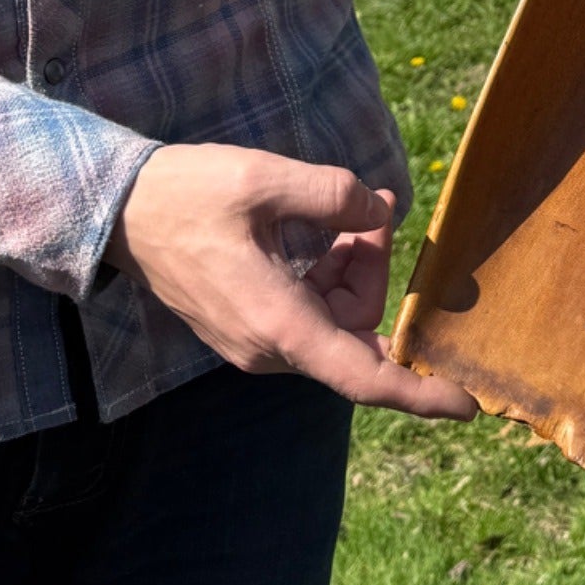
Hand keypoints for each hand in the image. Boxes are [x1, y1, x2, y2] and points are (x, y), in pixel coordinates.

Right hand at [106, 143, 475, 419]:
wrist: (115, 211)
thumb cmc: (188, 195)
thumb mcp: (267, 179)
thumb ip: (335, 194)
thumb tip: (380, 212)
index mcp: (278, 324)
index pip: (362, 376)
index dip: (419, 393)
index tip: (468, 405)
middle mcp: (268, 347)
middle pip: (359, 332)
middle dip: (378, 273)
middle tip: (374, 210)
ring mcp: (257, 340)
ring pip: (338, 319)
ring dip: (356, 267)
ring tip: (354, 210)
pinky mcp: (250, 324)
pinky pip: (312, 311)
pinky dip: (331, 273)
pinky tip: (331, 228)